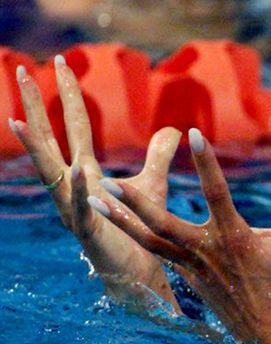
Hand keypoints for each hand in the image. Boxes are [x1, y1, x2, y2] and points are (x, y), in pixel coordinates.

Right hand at [10, 56, 179, 309]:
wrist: (141, 273)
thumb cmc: (141, 229)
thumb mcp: (152, 185)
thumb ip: (158, 157)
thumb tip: (172, 129)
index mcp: (87, 173)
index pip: (76, 127)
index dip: (67, 96)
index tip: (58, 63)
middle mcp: (75, 188)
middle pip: (52, 141)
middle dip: (36, 107)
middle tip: (20, 71)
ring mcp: (77, 209)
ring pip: (52, 173)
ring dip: (35, 148)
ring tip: (19, 121)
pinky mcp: (91, 234)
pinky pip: (83, 208)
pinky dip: (81, 190)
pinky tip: (80, 169)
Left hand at [89, 128, 270, 343]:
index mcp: (234, 237)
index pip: (217, 191)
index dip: (206, 161)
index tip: (191, 133)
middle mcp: (206, 251)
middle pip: (163, 222)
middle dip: (136, 202)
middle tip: (109, 180)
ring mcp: (193, 267)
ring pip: (150, 240)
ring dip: (123, 221)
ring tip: (97, 202)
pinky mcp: (187, 278)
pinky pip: (156, 255)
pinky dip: (137, 239)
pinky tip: (120, 227)